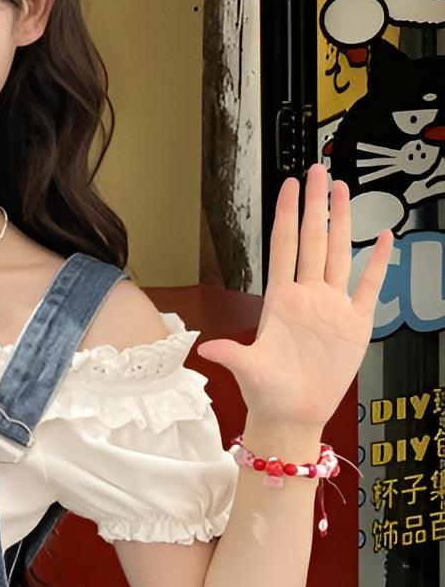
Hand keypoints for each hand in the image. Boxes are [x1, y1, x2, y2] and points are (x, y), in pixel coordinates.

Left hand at [196, 164, 392, 434]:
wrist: (294, 416)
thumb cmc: (268, 394)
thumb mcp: (249, 371)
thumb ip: (232, 356)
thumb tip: (204, 350)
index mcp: (281, 302)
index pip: (284, 247)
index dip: (287, 215)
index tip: (289, 186)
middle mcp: (308, 297)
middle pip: (312, 240)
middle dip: (315, 205)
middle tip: (317, 171)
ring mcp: (332, 307)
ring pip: (338, 253)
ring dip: (342, 222)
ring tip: (342, 190)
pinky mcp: (355, 323)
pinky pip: (369, 285)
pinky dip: (377, 262)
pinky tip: (382, 238)